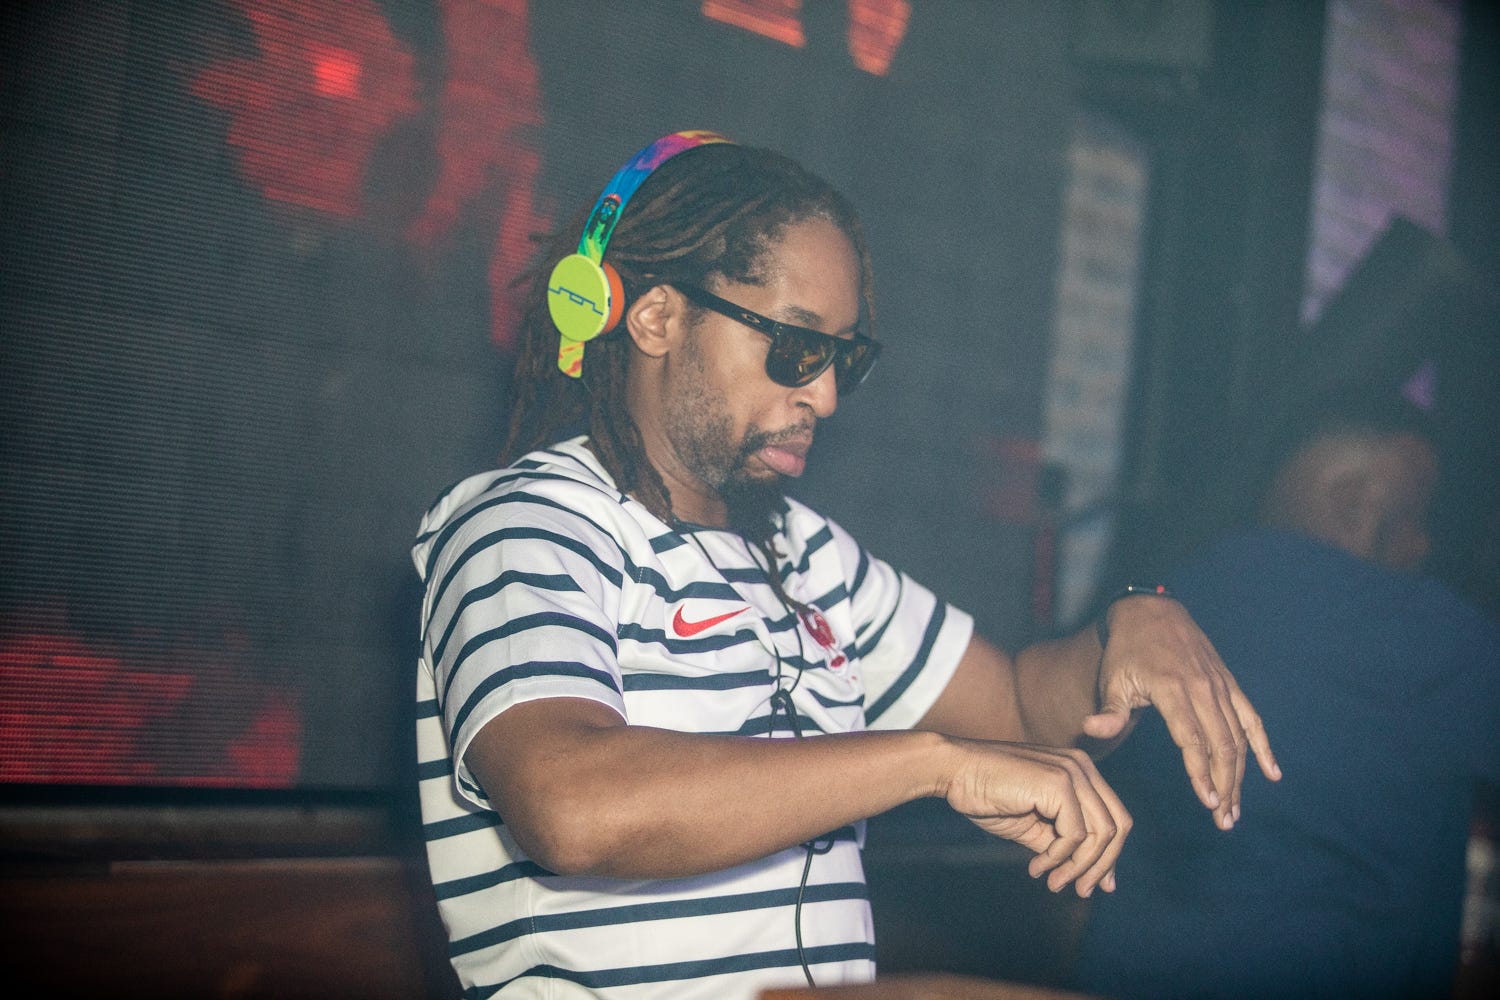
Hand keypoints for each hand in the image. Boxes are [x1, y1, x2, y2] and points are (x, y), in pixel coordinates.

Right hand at [943, 739, 1130, 897]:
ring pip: (1100, 834)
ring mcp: (1072, 772)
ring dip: (1079, 867)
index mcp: (1080, 771)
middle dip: (1101, 866)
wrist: (953, 771)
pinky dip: (1059, 858)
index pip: (1114, 817)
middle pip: (1117, 826)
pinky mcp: (1058, 783)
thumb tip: (1088, 875)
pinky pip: (1074, 835)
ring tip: (1054, 883)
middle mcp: (1082, 767)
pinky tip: (1037, 866)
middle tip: (1080, 891)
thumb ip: (1061, 842)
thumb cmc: (987, 794)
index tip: (1095, 885)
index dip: (1109, 856)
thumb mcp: (1032, 824)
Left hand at [1083, 595, 1280, 829]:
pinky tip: (1272, 774)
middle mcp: (1202, 689)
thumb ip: (1110, 710)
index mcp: (1173, 690)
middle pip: (1222, 745)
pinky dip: (1264, 746)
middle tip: (1224, 820)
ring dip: (1241, 775)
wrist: (1151, 611)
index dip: (1202, 772)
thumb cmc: (1127, 650)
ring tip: (1235, 809)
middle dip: (1225, 785)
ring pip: (1238, 737)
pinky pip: (1251, 718)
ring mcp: (1219, 686)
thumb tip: (1090, 729)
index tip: (1209, 802)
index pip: (1192, 739)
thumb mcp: (1112, 678)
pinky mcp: (1229, 683)